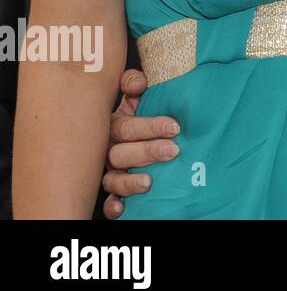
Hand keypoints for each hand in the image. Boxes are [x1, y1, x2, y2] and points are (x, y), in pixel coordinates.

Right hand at [101, 69, 179, 218]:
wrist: (132, 131)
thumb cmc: (138, 111)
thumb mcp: (135, 96)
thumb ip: (133, 84)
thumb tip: (137, 84)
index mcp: (113, 125)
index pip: (126, 127)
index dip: (149, 126)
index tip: (174, 127)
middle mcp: (107, 149)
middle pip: (120, 153)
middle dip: (147, 151)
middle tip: (173, 150)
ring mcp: (108, 170)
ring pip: (112, 178)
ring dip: (129, 181)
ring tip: (149, 182)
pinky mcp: (112, 190)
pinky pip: (107, 201)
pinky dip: (113, 205)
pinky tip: (121, 207)